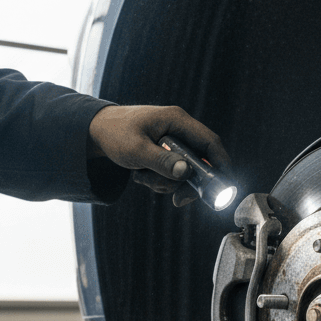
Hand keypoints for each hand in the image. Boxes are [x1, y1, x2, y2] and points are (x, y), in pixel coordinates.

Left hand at [89, 105, 231, 206]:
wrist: (94, 131)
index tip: (226, 185)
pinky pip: (172, 173)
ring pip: (184, 172)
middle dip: (188, 184)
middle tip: (178, 200)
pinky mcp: (165, 153)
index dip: (221, 163)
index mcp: (177, 120)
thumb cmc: (114, 133)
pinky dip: (159, 181)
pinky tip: (141, 175)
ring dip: (167, 183)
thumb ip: (162, 162)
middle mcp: (178, 129)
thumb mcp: (136, 150)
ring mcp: (172, 142)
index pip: (210, 142)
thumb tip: (185, 173)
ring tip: (142, 177)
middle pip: (200, 162)